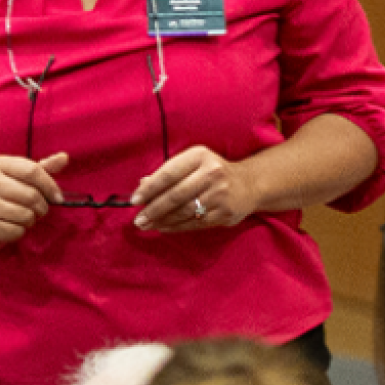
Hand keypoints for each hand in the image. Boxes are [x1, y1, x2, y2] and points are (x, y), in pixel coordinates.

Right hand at [0, 152, 68, 248]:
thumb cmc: (6, 192)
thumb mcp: (23, 175)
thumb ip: (44, 167)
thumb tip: (64, 157)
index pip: (33, 171)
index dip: (50, 185)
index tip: (58, 197)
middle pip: (32, 195)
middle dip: (42, 206)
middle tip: (38, 208)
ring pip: (27, 215)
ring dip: (32, 219)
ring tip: (23, 215)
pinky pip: (17, 231)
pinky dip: (21, 231)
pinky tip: (12, 224)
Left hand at [130, 146, 256, 232]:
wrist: (250, 184)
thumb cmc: (212, 172)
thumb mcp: (193, 163)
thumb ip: (168, 172)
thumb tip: (142, 184)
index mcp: (200, 156)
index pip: (169, 173)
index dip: (150, 188)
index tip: (134, 200)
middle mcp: (212, 173)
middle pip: (175, 195)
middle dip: (153, 209)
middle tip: (138, 220)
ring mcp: (220, 194)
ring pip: (184, 212)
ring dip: (162, 221)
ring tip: (147, 225)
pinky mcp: (225, 213)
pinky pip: (195, 223)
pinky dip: (176, 227)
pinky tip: (163, 228)